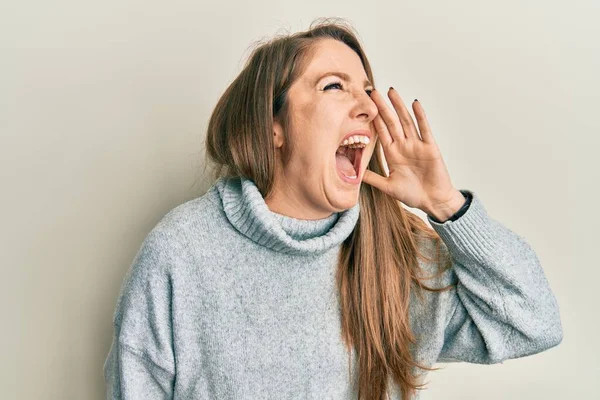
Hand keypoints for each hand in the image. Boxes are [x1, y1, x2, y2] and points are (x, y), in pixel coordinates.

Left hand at [362, 87, 462, 216]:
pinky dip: (420, 116)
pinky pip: (425, 129)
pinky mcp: (430, 148)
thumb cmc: (412, 195)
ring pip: (406, 121)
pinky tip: (415, 104)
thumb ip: (372, 178)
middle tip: (372, 91)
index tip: (363, 106)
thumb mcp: (387, 186)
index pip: (380, 132)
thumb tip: (353, 174)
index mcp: (392, 154)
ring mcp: (417, 145)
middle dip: (382, 107)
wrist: (433, 202)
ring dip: (399, 106)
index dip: (373, 119)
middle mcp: (403, 146)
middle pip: (391, 122)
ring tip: (391, 91)